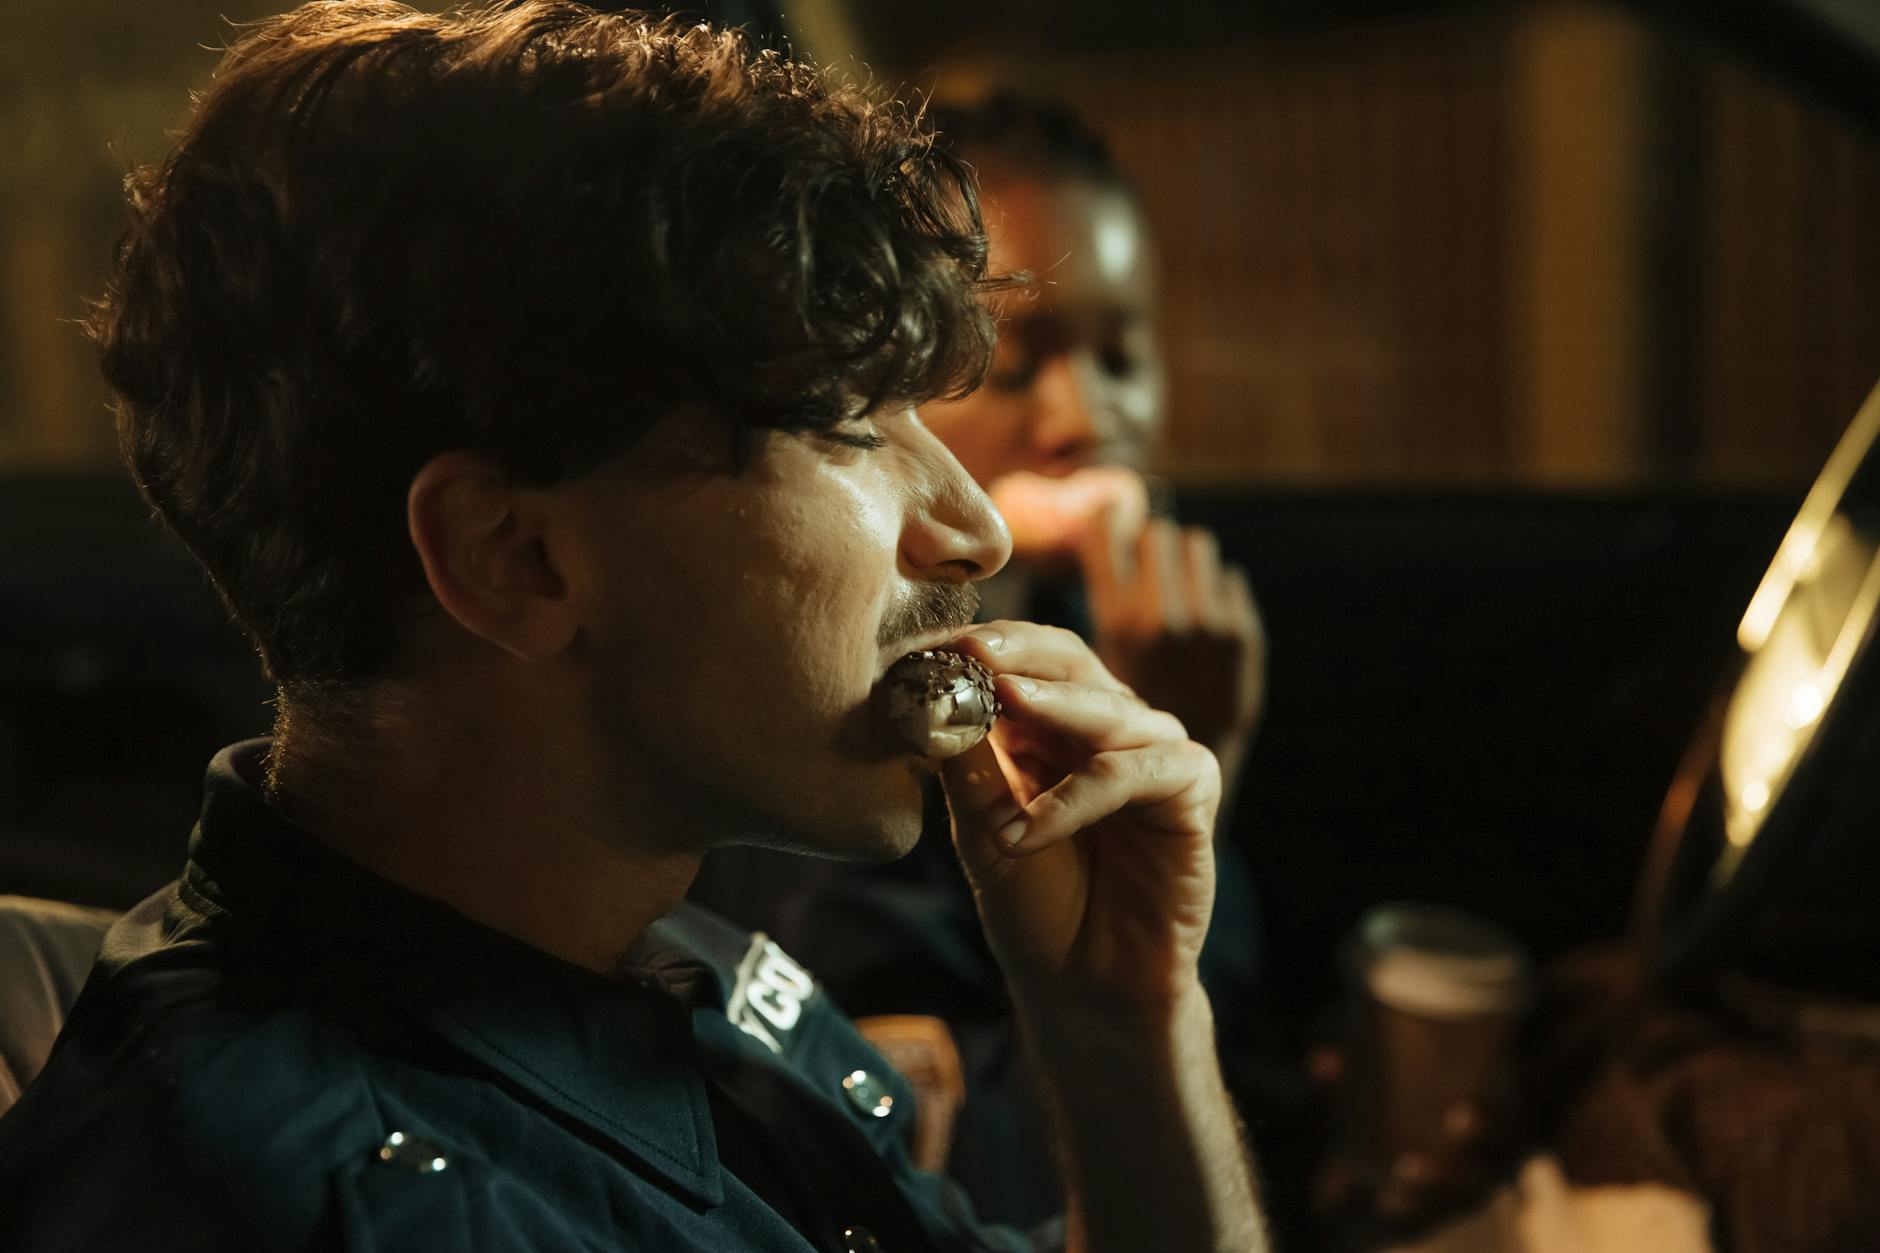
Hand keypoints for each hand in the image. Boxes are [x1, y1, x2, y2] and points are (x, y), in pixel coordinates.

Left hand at [941, 621, 1220, 1014]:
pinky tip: (1028, 828)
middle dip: (1018, 654)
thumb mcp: (982, 826)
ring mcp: (1153, 755)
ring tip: (991, 711)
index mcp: (1054, 726)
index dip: (982, 649)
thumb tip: (931, 690)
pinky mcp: (1191, 793)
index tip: (928, 649)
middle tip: (970, 652)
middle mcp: (1108, 729)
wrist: (1083, 985)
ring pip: (1109, 710)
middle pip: (1071, 664)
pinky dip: (1079, 795)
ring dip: (1047, 712)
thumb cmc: (1034, 903)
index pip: (1025, 660)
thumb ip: (967, 759)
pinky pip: (1138, 772)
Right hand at [1077, 507, 1265, 765]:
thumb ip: (1095, 608)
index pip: (1106, 527)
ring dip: (1184, 561)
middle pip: (1157, 530)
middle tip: (1147, 565)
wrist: (1190, 771)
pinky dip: (1215, 593)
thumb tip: (1094, 536)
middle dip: (1150, 545)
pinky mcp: (1243, 632)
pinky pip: (1228, 578)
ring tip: (1177, 590)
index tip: (1109, 524)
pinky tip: (1204, 624)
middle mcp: (1161, 617)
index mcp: (1114, 622)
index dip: (1108, 520)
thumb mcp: (1093, 663)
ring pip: (1195, 544)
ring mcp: (1207, 623)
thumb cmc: (1129, 714)